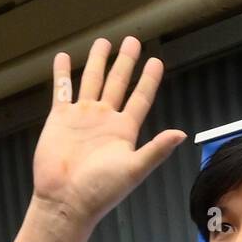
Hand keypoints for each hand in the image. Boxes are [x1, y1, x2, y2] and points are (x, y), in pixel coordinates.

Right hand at [33, 36, 185, 229]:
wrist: (66, 201)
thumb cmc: (100, 191)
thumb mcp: (134, 170)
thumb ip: (156, 150)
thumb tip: (181, 134)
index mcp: (124, 131)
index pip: (140, 98)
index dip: (148, 79)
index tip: (156, 61)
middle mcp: (104, 120)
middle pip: (118, 83)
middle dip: (125, 62)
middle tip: (132, 40)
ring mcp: (82, 118)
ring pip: (92, 81)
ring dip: (98, 62)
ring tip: (103, 42)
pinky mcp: (60, 119)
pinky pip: (62, 90)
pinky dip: (62, 74)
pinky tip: (64, 58)